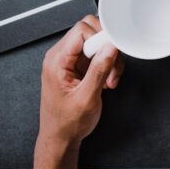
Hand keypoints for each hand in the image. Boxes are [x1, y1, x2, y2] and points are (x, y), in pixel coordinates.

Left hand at [38, 15, 124, 146]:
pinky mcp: (78, 66)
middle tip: (112, 67)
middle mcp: (61, 57)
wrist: (61, 138)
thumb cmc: (67, 123)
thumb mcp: (87, 97)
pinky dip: (108, 65)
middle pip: (90, 33)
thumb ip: (99, 69)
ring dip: (110, 60)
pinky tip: (106, 81)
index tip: (113, 51)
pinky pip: (98, 55)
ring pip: (97, 44)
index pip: (81, 30)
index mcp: (57, 61)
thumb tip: (110, 46)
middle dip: (107, 49)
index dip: (100, 38)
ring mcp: (70, 61)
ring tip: (109, 79)